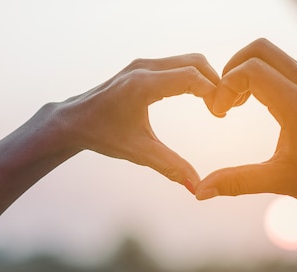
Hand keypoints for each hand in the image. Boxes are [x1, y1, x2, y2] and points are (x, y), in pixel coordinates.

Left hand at [44, 54, 219, 191]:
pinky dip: (194, 77)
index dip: (213, 92)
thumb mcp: (139, 153)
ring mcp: (143, 64)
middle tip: (223, 109)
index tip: (221, 114)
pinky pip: (178, 64)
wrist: (72, 121)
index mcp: (143, 85)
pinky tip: (200, 98)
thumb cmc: (102, 135)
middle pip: (195, 62)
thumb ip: (170, 167)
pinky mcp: (143, 67)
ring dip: (206, 79)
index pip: (192, 77)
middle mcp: (144, 68)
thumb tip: (197, 187)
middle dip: (216, 82)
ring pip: (188, 60)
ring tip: (215, 106)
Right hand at [195, 39, 296, 208]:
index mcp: (296, 105)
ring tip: (239, 104)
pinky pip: (286, 67)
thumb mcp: (284, 182)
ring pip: (274, 54)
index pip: (249, 70)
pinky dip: (265, 76)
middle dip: (232, 68)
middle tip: (226, 101)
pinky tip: (261, 106)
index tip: (220, 114)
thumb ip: (239, 182)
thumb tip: (200, 191)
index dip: (224, 87)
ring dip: (248, 70)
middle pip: (259, 48)